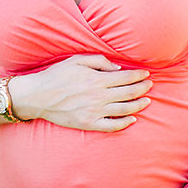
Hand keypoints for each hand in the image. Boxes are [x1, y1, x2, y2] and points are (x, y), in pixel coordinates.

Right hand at [10, 55, 151, 130]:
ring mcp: (94, 111)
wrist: (37, 96)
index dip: (139, 76)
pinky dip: (124, 123)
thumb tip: (118, 68)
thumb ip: (99, 61)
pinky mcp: (88, 124)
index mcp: (96, 79)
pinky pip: (111, 126)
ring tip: (147, 101)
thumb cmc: (56, 75)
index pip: (126, 77)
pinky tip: (132, 119)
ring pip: (124, 109)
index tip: (146, 74)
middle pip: (129, 93)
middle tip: (150, 85)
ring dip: (139, 105)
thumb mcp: (76, 60)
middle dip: (142, 88)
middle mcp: (98, 96)